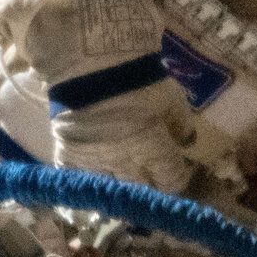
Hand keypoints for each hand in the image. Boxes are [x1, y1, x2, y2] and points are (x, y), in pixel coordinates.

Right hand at [51, 79, 192, 192]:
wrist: (90, 65)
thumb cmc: (137, 79)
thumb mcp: (171, 97)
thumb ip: (181, 123)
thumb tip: (187, 143)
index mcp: (153, 150)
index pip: (170, 181)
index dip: (175, 179)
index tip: (175, 172)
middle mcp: (126, 164)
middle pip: (142, 190)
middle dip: (150, 186)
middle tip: (151, 179)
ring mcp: (96, 164)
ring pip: (113, 191)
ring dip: (121, 188)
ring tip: (124, 182)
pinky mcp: (69, 158)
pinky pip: (80, 181)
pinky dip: (89, 182)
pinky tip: (94, 180)